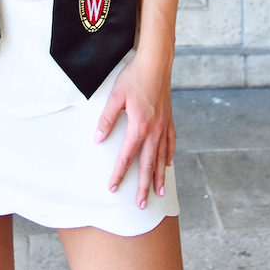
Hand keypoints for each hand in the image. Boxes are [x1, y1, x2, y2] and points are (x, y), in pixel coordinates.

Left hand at [95, 54, 175, 208]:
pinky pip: (171, 143)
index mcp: (139, 127)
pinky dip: (169, 156)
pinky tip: (168, 164)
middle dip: (143, 186)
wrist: (156, 63)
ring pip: (162, 158)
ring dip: (159, 177)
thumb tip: (98, 139)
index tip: (113, 188)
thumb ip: (107, 119)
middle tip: (141, 205)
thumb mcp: (116, 97)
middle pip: (148, 165)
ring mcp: (164, 126)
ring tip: (159, 194)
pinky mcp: (169, 119)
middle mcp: (154, 131)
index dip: (119, 174)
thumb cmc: (134, 78)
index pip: (127, 157)